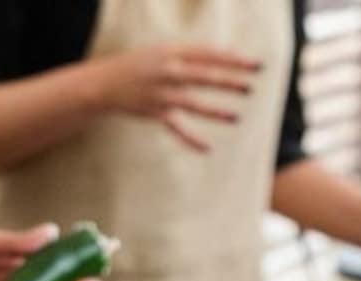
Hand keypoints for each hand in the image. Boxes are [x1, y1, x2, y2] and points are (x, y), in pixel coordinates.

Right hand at [88, 44, 259, 151]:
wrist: (104, 84)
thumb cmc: (140, 65)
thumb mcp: (164, 52)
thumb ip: (191, 56)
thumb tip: (226, 60)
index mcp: (173, 52)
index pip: (210, 54)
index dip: (234, 59)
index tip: (256, 65)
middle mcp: (168, 72)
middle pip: (206, 77)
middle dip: (230, 82)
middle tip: (250, 88)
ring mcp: (161, 94)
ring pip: (194, 103)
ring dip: (216, 111)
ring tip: (236, 116)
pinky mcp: (154, 113)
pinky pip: (176, 128)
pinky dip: (192, 139)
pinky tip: (208, 148)